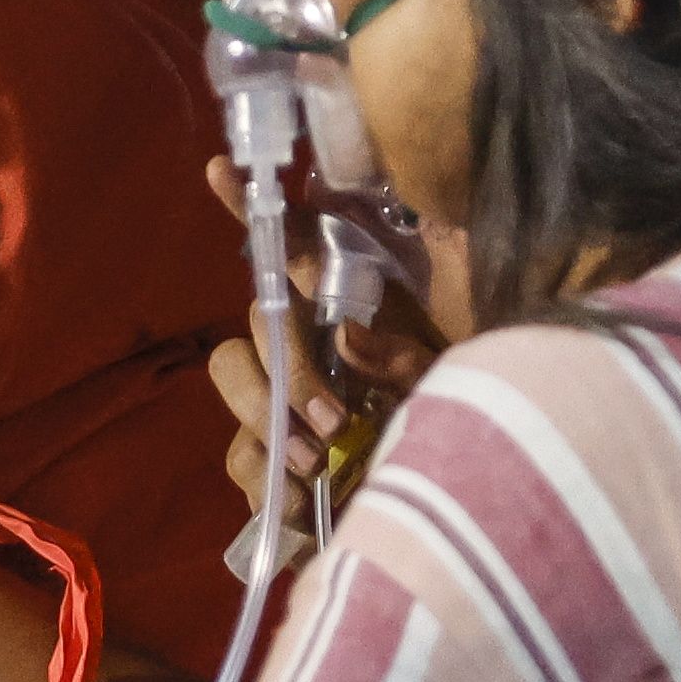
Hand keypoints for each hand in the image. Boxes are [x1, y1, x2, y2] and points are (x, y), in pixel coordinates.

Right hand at [203, 158, 436, 512]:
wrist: (456, 510)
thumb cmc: (460, 423)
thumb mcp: (451, 379)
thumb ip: (405, 355)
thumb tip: (344, 337)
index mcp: (345, 308)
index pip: (290, 245)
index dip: (250, 206)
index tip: (220, 170)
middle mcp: (305, 345)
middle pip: (257, 321)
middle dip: (286, 368)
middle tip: (333, 420)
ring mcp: (282, 402)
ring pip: (234, 378)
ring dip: (268, 418)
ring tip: (317, 465)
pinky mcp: (270, 463)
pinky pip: (242, 459)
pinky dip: (268, 482)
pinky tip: (304, 503)